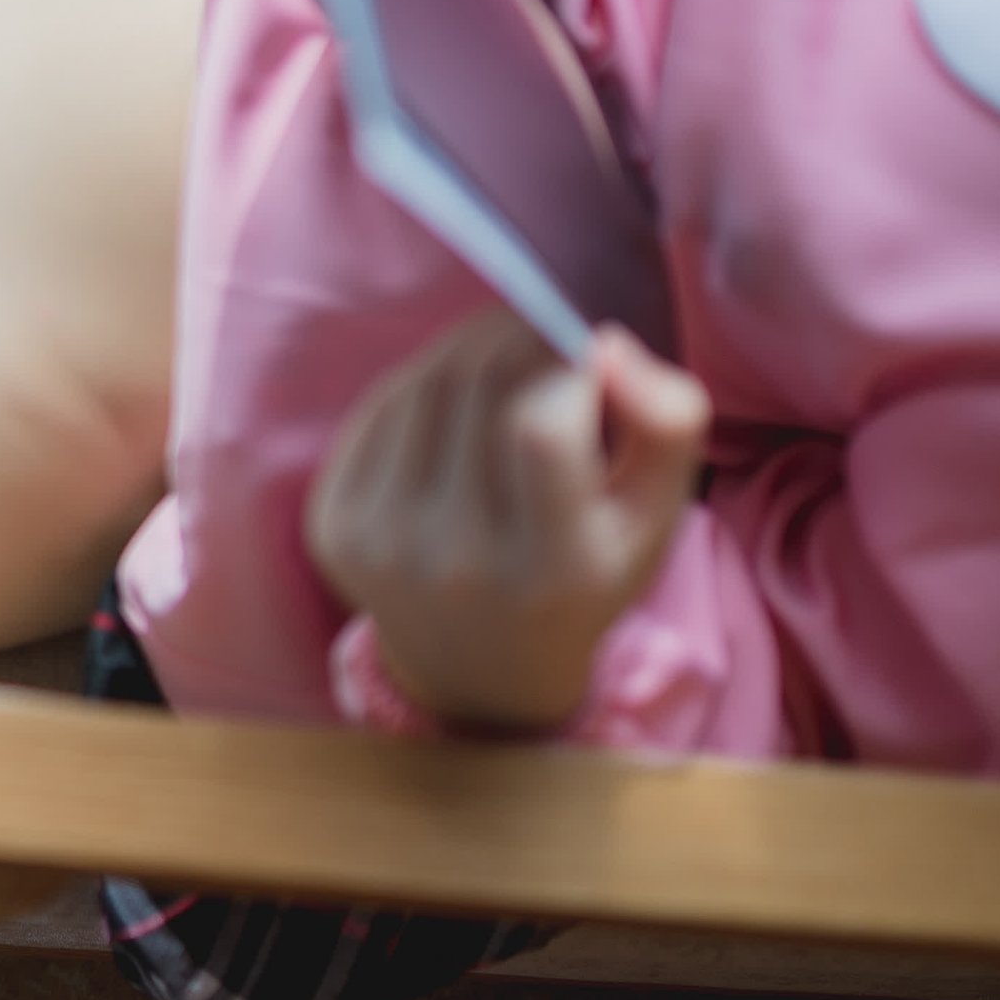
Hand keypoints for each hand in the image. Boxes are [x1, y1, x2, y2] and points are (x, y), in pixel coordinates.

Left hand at [304, 310, 709, 731]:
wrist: (482, 669)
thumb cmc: (585, 574)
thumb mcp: (656, 514)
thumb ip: (667, 422)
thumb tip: (605, 342)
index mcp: (553, 569)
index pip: (543, 427)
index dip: (567, 360)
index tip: (588, 351)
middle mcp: (454, 562)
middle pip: (477, 386)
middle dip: (521, 334)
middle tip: (548, 329)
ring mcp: (380, 544)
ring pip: (425, 382)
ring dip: (472, 346)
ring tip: (508, 357)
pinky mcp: (331, 523)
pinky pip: (379, 407)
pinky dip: (423, 381)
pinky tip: (457, 401)